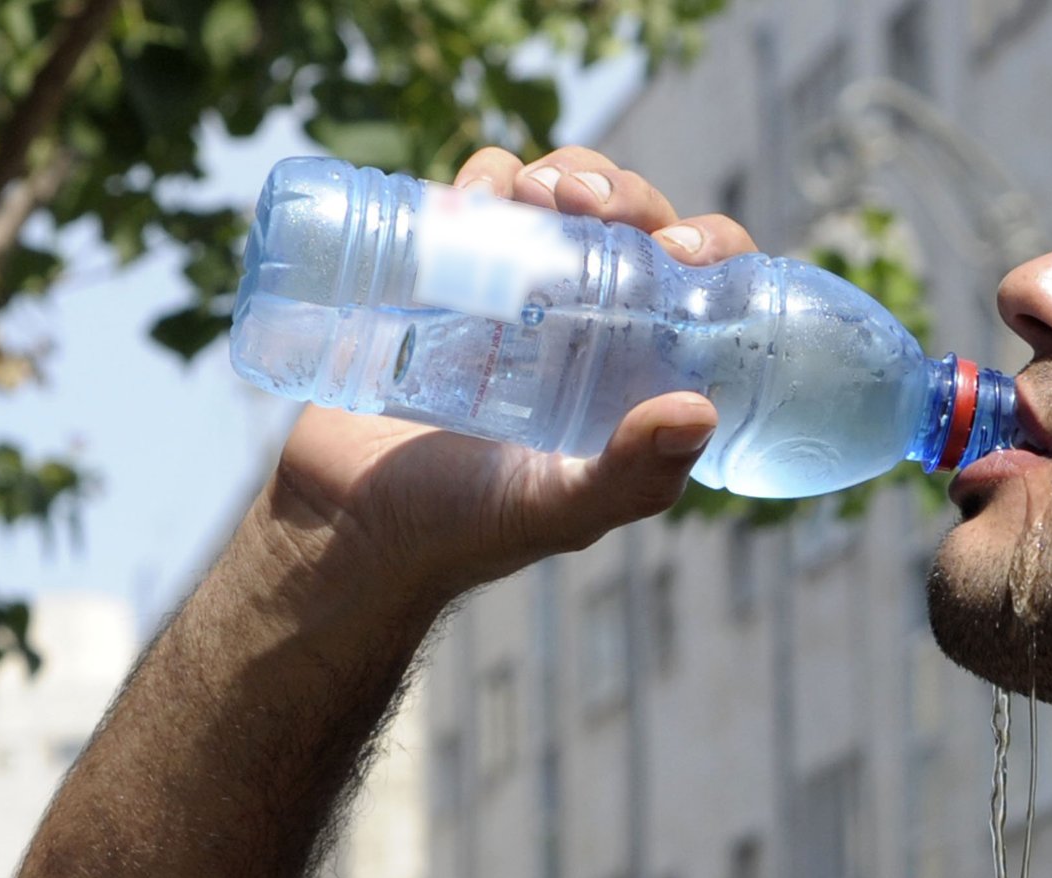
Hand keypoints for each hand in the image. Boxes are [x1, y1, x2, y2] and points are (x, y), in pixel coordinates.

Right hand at [274, 147, 759, 612]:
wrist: (343, 523)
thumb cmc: (457, 529)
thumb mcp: (554, 510)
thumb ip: (630, 480)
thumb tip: (700, 409)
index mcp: (628, 386)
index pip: (697, 301)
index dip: (708, 255)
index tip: (676, 248)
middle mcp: (582, 338)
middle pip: (632, 233)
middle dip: (622, 197)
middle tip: (585, 205)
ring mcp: (511, 304)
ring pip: (561, 206)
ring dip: (561, 175)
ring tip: (530, 195)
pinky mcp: (444, 280)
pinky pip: (481, 204)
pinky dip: (487, 179)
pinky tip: (473, 198)